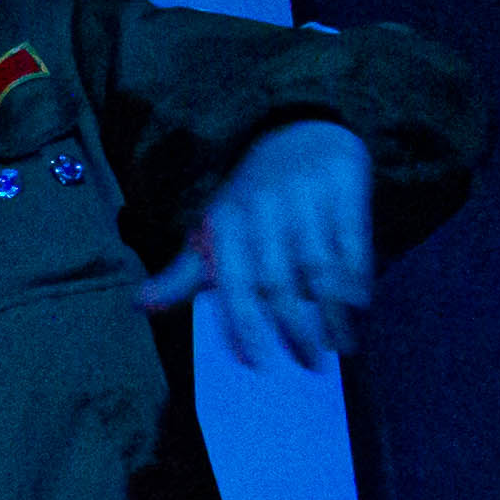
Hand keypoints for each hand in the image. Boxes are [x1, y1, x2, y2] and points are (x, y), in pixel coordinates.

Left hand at [140, 116, 374, 371]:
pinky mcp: (344, 184)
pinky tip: (360, 306)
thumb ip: (183, 273)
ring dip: (332, 311)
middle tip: (309, 366)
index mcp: (225, 224)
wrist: (297, 132)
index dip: (244, 326)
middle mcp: (263, 210)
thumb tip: (139, 305)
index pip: (234, 285)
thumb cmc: (250, 201)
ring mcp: (305, 196)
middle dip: (294, 329)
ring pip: (320, 266)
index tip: (258, 365)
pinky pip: (354, 240)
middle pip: (279, 282)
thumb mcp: (212, 231)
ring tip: (342, 346)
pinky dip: (358, 276)